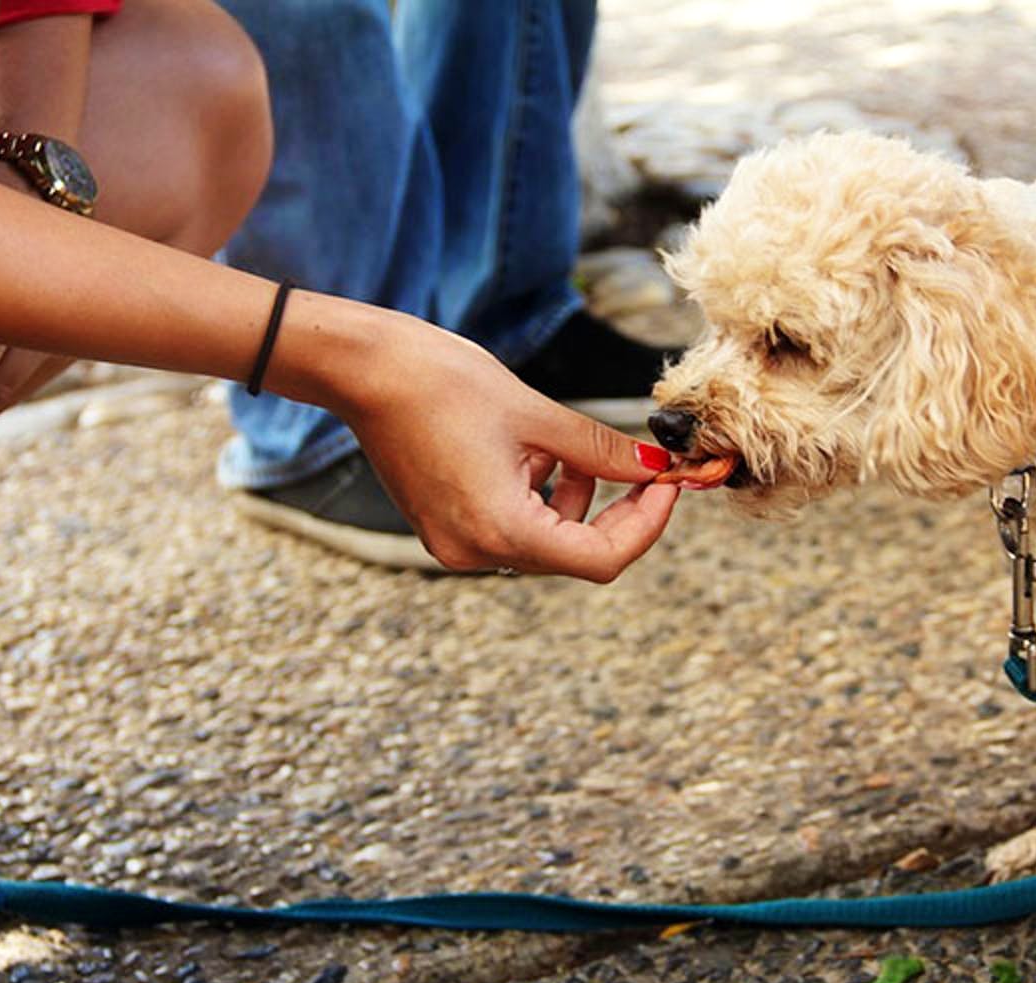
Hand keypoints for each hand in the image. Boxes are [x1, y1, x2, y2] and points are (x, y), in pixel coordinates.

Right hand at [340, 314, 680, 580]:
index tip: (669, 485)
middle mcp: (475, 552)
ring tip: (568, 448)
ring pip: (546, 542)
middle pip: (575, 553)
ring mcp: (455, 545)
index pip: (602, 559)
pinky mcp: (444, 529)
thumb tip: (657, 468)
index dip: (646, 525)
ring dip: (577, 501)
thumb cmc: (443, 383)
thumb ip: (604, 451)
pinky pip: (512, 529)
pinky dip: (540, 499)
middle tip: (645, 468)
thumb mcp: (539, 417)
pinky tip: (533, 455)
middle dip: (616, 511)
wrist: (366, 371)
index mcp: (501, 530)